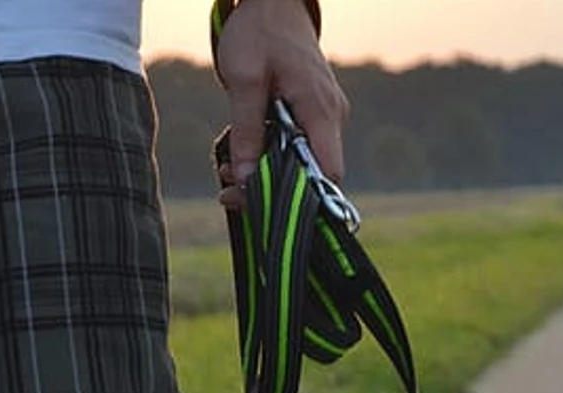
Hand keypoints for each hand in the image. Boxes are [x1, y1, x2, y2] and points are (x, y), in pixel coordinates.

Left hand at [214, 0, 348, 208]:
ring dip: (269, 168)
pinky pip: (300, 141)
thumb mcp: (244, 80)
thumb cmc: (259, 32)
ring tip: (230, 168)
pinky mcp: (315, 110)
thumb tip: (248, 177)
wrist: (275, 1)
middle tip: (231, 188)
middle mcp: (332, 116)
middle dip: (274, 186)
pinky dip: (273, 151)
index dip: (307, 195)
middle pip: (314, 170)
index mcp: (321, 110)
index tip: (267, 203)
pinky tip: (246, 148)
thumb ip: (247, 131)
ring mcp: (326, 113)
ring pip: (304, 157)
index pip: (329, 171)